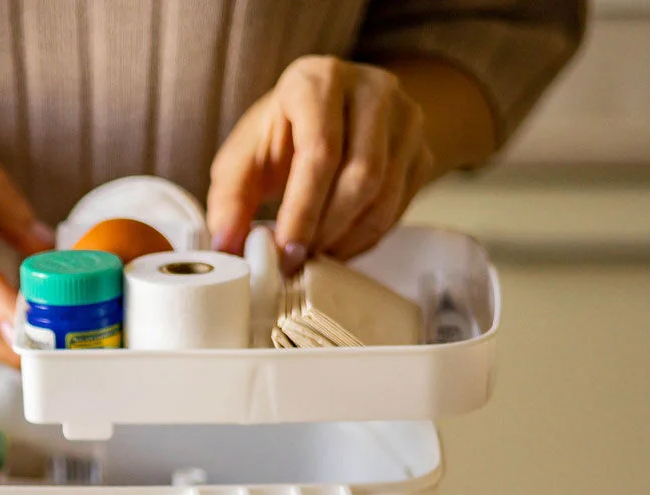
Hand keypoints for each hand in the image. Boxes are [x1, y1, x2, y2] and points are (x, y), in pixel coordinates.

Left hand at [208, 56, 434, 272]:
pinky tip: (338, 244)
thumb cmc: (282, 133)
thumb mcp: (245, 156)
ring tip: (314, 255)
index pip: (320, 151)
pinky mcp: (423, 149)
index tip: (284, 249)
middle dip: (326, 229)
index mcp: (317, 80)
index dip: (303, 209)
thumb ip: (229, 198)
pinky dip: (367, 237)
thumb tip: (225, 245)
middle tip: (297, 259)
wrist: (332, 113)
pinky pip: (401, 206)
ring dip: (348, 238)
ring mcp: (406, 118)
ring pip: (386, 195)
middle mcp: (371, 89)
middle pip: (362, 175)